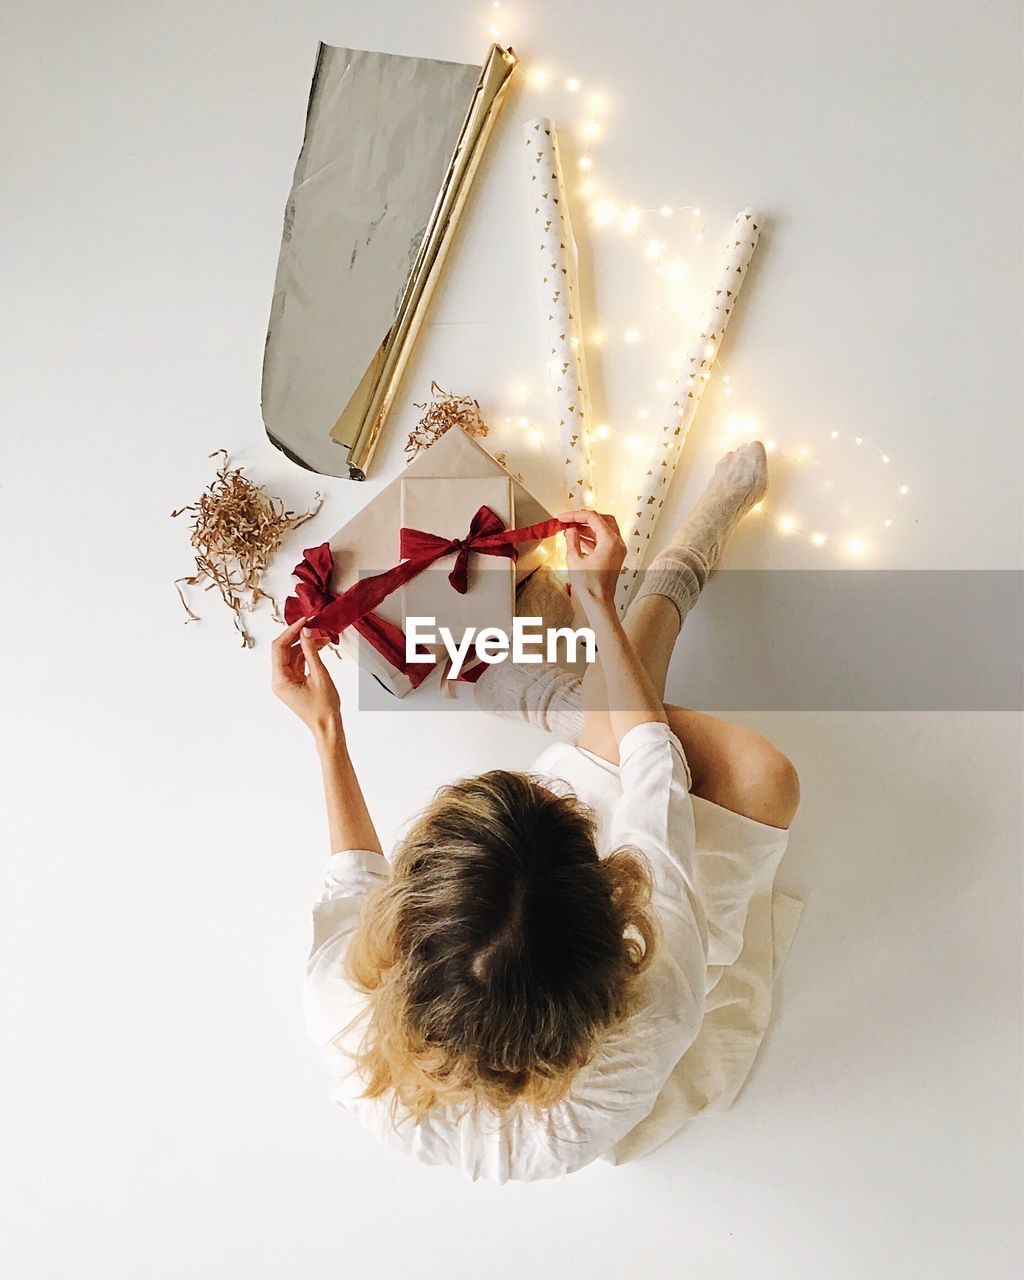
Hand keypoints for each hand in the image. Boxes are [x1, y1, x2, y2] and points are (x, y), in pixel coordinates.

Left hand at [271, 617, 341, 741]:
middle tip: (314, 625)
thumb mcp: (320, 675)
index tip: (304, 621)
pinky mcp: (293, 682)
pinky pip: (297, 663)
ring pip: (292, 655)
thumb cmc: (324, 708)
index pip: (279, 647)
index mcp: (279, 680)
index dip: (291, 631)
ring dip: (306, 645)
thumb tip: (307, 631)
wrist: (328, 727)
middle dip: (299, 636)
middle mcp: (279, 680)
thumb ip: (312, 651)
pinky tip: (319, 647)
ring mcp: (286, 681)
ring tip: (323, 638)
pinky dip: (307, 654)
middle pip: (284, 650)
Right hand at [556, 509, 625, 610]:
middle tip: (569, 520)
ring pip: (604, 529)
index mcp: (610, 541)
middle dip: (584, 518)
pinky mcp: (614, 556)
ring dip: (587, 527)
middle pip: (602, 519)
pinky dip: (592, 537)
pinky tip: (578, 539)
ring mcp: (618, 550)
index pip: (593, 518)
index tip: (562, 517)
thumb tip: (570, 530)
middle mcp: (618, 543)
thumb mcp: (574, 559)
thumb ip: (572, 540)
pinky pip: (604, 540)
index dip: (575, 515)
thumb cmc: (589, 585)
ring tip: (570, 529)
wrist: (598, 601)